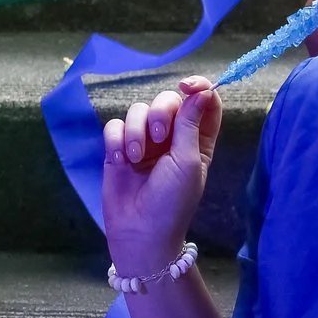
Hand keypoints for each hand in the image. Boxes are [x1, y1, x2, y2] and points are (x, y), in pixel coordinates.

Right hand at [102, 78, 218, 275]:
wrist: (139, 231)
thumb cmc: (172, 201)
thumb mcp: (187, 162)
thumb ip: (190, 124)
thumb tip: (201, 90)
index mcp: (197, 139)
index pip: (203, 102)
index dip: (198, 88)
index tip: (187, 86)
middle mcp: (172, 136)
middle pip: (167, 100)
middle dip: (160, 112)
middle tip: (157, 136)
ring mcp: (144, 142)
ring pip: (138, 110)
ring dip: (135, 132)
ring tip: (135, 159)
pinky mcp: (119, 149)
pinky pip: (115, 126)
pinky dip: (116, 140)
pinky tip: (119, 160)